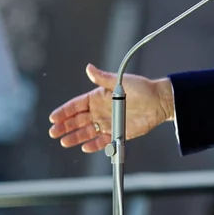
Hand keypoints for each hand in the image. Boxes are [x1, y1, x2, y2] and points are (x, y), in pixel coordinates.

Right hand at [48, 64, 174, 152]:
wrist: (160, 102)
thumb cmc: (141, 89)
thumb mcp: (120, 82)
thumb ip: (103, 78)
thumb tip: (89, 68)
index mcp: (98, 98)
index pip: (76, 105)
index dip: (64, 111)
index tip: (53, 118)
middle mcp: (101, 111)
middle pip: (78, 120)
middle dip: (65, 126)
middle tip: (54, 132)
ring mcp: (108, 122)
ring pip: (87, 132)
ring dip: (76, 137)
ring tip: (64, 141)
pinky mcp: (118, 133)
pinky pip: (103, 141)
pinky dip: (94, 144)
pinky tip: (85, 146)